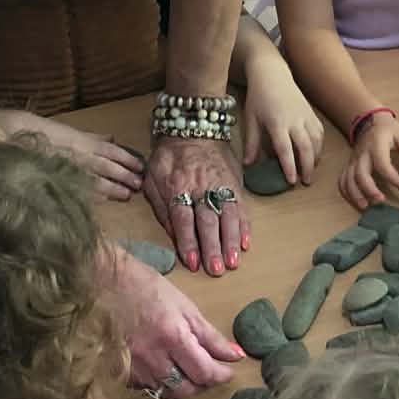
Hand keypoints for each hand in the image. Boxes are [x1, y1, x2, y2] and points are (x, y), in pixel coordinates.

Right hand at [0, 109, 144, 199]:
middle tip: (140, 184)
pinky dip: (95, 196)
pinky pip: (80, 191)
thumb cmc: (35, 130)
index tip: (140, 165)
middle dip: (125, 176)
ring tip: (128, 194)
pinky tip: (106, 200)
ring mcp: (68, 169)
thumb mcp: (65, 129)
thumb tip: (111, 137)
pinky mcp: (58, 182)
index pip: (110, 150)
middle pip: (108, 167)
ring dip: (115, 188)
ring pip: (97, 181)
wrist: (6, 137)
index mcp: (80, 140)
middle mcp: (77, 155)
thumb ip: (90, 136)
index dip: (126, 158)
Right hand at [107, 248, 240, 389]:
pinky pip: (147, 389)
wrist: (106, 283)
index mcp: (173, 337)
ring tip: (189, 373)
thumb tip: (235, 355)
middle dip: (204, 384)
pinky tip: (165, 370)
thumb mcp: (185, 307)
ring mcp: (134, 367)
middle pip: (187, 389)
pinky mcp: (121, 371)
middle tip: (210, 372)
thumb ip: (210, 336)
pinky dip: (161, 384)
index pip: (205, 372)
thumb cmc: (147, 288)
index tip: (227, 370)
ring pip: (166, 393)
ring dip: (183, 387)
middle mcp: (153, 357)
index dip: (221, 375)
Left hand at [146, 136, 249, 275]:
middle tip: (216, 270)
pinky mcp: (234, 184)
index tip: (192, 263)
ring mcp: (221, 185)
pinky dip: (244, 226)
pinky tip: (245, 243)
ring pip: (228, 216)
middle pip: (208, 221)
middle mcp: (201, 188)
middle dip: (213, 247)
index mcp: (178, 187)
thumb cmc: (169, 156)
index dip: (188, 242)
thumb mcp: (153, 177)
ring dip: (231, 241)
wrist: (194, 128)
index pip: (184, 219)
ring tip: (233, 261)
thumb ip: (160, 206)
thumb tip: (172, 234)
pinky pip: (241, 207)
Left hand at [242, 59, 323, 187]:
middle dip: (307, 167)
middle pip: (306, 147)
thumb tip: (248, 164)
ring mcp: (305, 116)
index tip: (291, 181)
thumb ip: (251, 143)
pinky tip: (315, 154)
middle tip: (305, 182)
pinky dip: (319, 146)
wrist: (272, 74)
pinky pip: (319, 133)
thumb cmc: (258, 97)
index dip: (289, 166)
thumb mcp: (250, 119)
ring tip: (310, 171)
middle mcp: (294, 120)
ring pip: (316, 141)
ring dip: (315, 158)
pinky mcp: (311, 113)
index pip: (285, 149)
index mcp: (277, 122)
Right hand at [340, 112, 398, 209]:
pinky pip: (343, 180)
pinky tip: (356, 201)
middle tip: (381, 200)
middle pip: (360, 174)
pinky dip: (346, 192)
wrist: (370, 121)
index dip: (393, 178)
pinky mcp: (350, 165)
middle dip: (369, 189)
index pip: (382, 164)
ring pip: (349, 179)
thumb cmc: (389, 131)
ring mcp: (354, 160)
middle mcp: (362, 154)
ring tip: (365, 207)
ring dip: (355, 194)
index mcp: (376, 146)